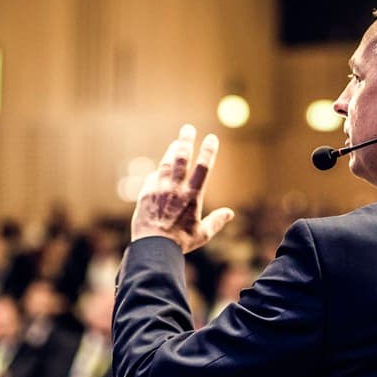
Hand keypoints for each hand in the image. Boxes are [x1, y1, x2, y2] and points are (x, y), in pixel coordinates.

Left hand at [131, 124, 234, 252]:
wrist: (153, 247)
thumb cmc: (179, 243)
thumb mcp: (202, 234)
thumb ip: (216, 221)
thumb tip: (230, 213)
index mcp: (192, 196)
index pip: (203, 167)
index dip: (209, 151)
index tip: (212, 138)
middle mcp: (176, 188)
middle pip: (182, 157)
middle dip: (186, 141)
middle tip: (188, 129)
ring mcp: (159, 189)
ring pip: (166, 163)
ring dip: (172, 151)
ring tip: (176, 143)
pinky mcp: (146, 193)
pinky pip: (153, 178)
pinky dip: (158, 173)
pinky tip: (161, 171)